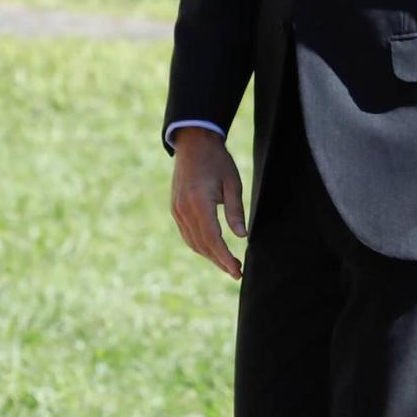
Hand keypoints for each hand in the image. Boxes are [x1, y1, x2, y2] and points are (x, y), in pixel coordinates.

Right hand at [170, 128, 245, 279]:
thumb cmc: (217, 161)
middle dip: (219, 261)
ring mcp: (177, 210)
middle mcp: (184, 210)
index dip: (225, 258)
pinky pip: (187, 234)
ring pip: (193, 242)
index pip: (213, 239)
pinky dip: (200, 245)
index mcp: (199, 203)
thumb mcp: (233, 182)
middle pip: (202, 245)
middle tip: (236, 272)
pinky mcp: (175, 209)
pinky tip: (212, 250)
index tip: (237, 270)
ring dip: (209, 256)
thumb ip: (235, 211)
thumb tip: (241, 236)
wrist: (193, 144)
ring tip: (227, 264)